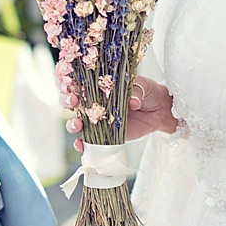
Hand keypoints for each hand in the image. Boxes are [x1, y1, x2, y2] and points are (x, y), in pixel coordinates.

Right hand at [63, 76, 177, 151]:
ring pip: (75, 122)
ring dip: (72, 123)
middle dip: (66, 100)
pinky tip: (81, 145)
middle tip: (73, 101)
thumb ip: (135, 91)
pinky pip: (87, 141)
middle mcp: (93, 101)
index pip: (76, 81)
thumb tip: (133, 102)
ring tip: (78, 124)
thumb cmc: (148, 92)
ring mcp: (96, 119)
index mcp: (98, 84)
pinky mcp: (102, 135)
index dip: (67, 81)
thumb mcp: (143, 85)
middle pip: (70, 100)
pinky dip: (81, 144)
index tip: (68, 83)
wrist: (159, 110)